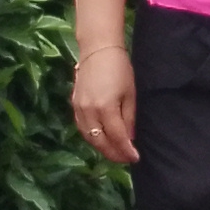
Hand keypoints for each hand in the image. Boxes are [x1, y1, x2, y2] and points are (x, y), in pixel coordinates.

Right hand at [72, 43, 136, 165]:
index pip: (117, 137)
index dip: (126, 150)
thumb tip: (130, 138)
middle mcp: (89, 111)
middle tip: (125, 159)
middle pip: (100, 141)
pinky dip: (91, 137)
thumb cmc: (120, 69)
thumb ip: (129, 118)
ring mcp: (79, 108)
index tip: (135, 158)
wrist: (98, 50)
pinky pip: (81, 127)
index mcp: (105, 108)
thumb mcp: (130, 94)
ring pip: (88, 137)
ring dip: (101, 148)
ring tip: (115, 152)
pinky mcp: (74, 104)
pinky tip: (101, 139)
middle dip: (113, 153)